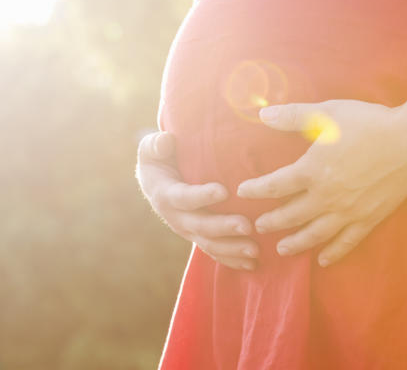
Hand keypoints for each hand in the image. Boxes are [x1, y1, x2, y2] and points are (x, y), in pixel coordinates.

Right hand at [136, 131, 259, 270]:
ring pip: (210, 244)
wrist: (155, 183)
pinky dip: (232, 260)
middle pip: (200, 226)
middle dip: (224, 228)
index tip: (223, 191)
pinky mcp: (199, 238)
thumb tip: (167, 141)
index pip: (184, 197)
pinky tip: (252, 265)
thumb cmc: (159, 160)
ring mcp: (189, 230)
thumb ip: (156, 145)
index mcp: (166, 194)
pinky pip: (215, 253)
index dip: (202, 196)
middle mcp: (176, 217)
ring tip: (255, 251)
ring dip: (232, 249)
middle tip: (247, 226)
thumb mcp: (151, 150)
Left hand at [236, 100, 406, 266]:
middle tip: (258, 226)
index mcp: (313, 170)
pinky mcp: (369, 219)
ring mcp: (349, 211)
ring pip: (315, 234)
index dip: (256, 190)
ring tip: (282, 249)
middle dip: (272, 221)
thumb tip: (262, 114)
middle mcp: (327, 196)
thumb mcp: (327, 113)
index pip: (274, 185)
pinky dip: (333, 253)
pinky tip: (323, 260)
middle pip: (291, 215)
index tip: (243, 192)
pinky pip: (347, 242)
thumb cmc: (369, 122)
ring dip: (295, 242)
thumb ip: (293, 116)